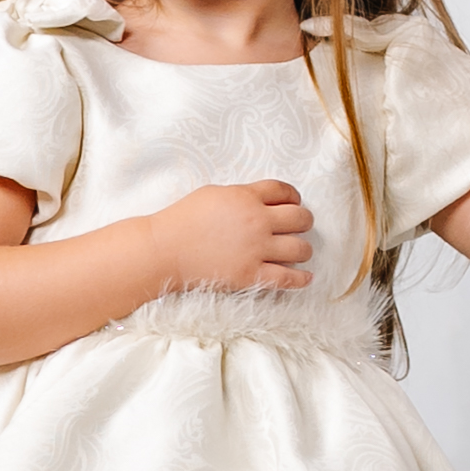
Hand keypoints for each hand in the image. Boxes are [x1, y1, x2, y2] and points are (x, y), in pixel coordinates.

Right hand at [147, 180, 313, 291]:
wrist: (165, 250)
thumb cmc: (184, 218)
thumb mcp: (214, 194)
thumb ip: (242, 195)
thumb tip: (263, 200)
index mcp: (246, 197)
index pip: (285, 191)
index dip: (294, 196)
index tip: (294, 202)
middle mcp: (257, 221)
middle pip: (300, 218)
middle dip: (304, 221)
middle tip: (300, 226)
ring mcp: (255, 250)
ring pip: (300, 248)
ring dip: (304, 249)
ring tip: (299, 251)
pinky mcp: (250, 275)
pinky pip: (287, 278)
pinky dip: (301, 279)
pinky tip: (305, 277)